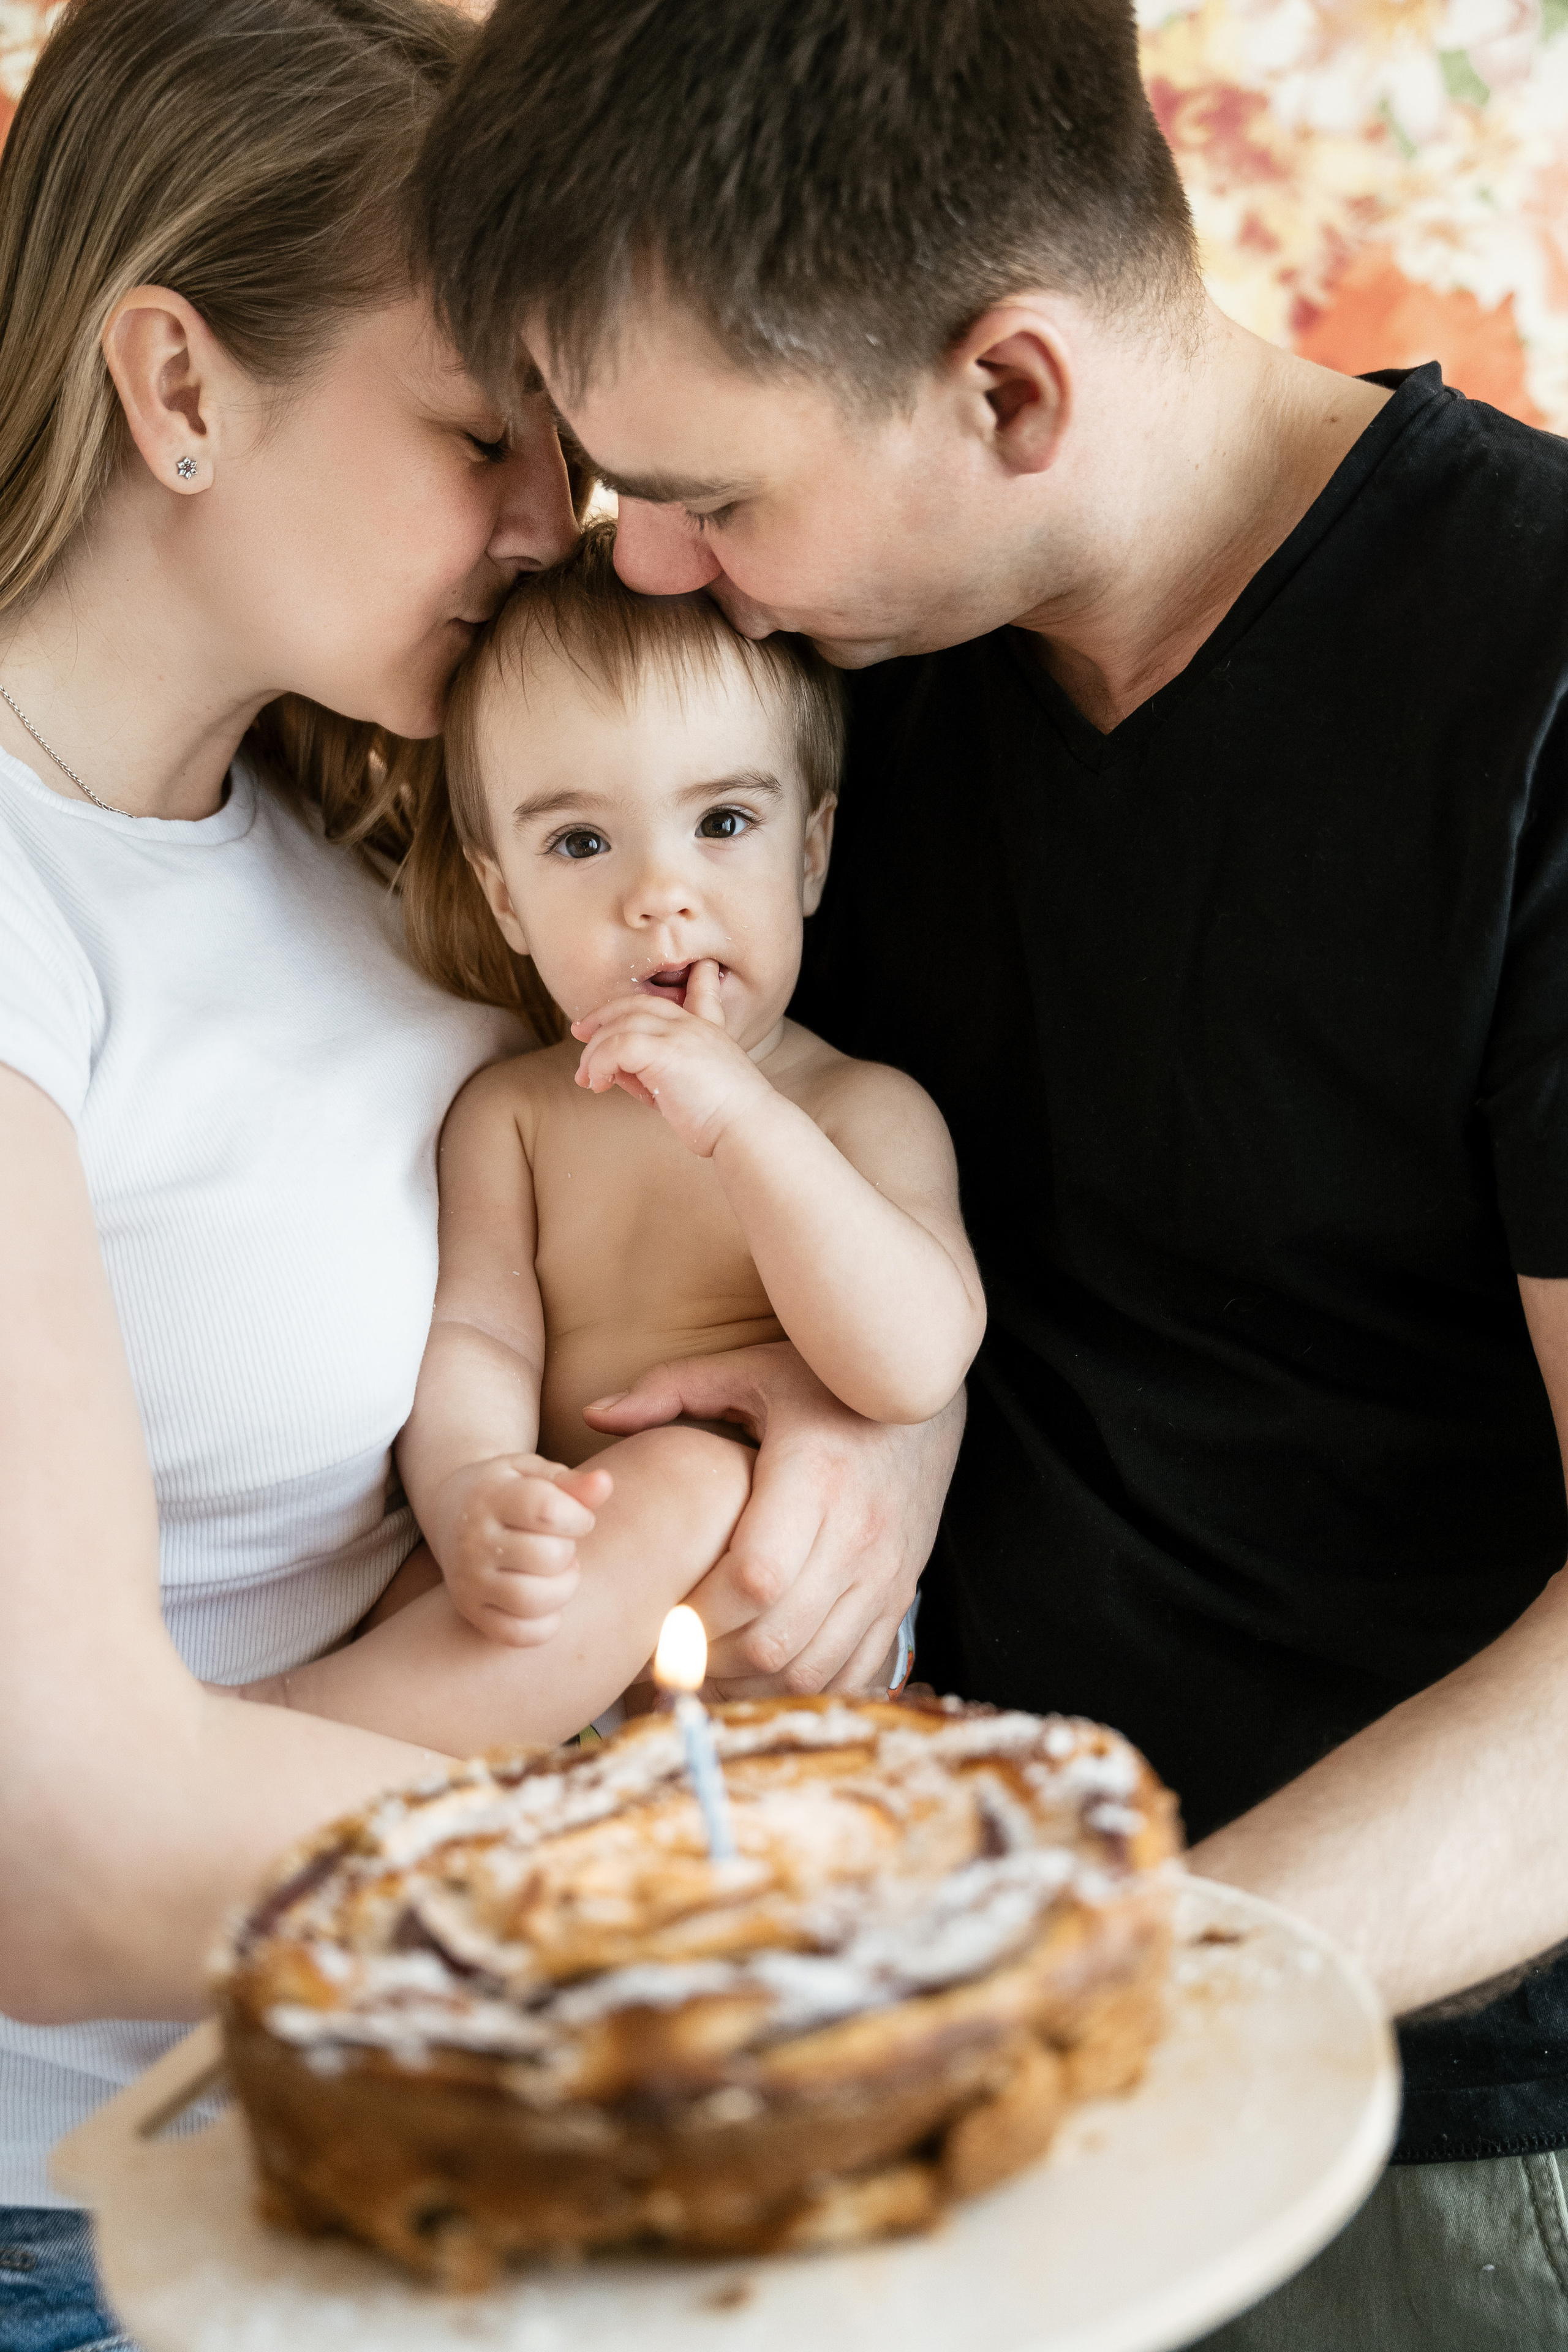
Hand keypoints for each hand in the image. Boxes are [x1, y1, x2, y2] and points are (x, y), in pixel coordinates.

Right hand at [428, 1454, 610, 1647]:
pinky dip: (546, 1624)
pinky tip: (548, 1601)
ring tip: (559, 1572)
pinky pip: (518, 1635)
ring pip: (535, 1601)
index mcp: (490, 1497)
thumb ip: (572, 1483)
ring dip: (564, 1588)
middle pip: (549, 1558)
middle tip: (561, 1544)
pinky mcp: (471, 1611)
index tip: (579, 1518)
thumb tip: (604, 1483)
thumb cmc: (509, 1490)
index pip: (548, 1511)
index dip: (580, 1517)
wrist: (451, 1512)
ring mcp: (469, 1581)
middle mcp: (473, 1541)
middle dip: (570, 1551)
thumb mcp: (534, 1474)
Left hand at [569, 960, 773, 1154]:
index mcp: (709, 1032)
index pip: (701, 992)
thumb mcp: (687, 1092)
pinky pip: (616, 1046)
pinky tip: (599, 1083)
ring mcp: (680, 1034)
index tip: (700, 968)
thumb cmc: (723, 1122)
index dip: (696, 979)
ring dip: (594, 1051)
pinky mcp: (665, 1051)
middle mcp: (694, 1026)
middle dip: (604, 1015)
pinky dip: (599, 1064)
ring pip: (619, 1025)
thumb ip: (656, 1076)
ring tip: (588, 1078)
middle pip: (636, 1004)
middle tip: (580, 1032)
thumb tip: (616, 1073)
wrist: (749, 1130)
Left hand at [582, 1342, 964, 1694]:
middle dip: (711, 1659)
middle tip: (666, 1657)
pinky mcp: (899, 1596)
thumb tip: (594, 1415)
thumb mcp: (751, 1372)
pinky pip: (852, 1670)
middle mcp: (857, 1533)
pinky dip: (799, 1687)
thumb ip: (671, 1389)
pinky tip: (757, 1674)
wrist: (921, 1401)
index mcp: (814, 1475)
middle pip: (777, 1635)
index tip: (660, 1616)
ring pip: (812, 1665)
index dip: (700, 1613)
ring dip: (750, 1682)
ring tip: (703, 1672)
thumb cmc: (824, 1384)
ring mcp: (884, 1572)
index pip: (755, 1576)